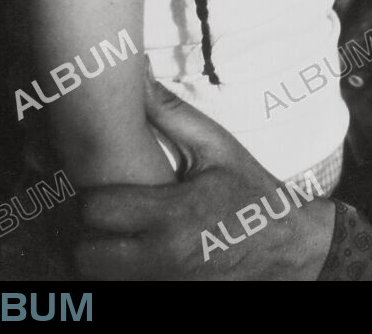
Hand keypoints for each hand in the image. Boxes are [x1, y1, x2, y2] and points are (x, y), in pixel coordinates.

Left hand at [73, 70, 335, 280]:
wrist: (287, 245)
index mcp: (173, 213)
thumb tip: (139, 76)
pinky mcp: (168, 295)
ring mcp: (165, 283)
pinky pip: (122, 288)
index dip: (89, 195)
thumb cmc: (251, 191)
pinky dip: (118, 273)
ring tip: (110, 234)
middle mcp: (163, 255)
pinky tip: (129, 251)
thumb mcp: (217, 147)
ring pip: (98, 279)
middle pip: (85, 254)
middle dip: (84, 232)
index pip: (96, 210)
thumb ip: (172, 115)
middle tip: (98, 213)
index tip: (99, 184)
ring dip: (97, 257)